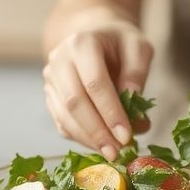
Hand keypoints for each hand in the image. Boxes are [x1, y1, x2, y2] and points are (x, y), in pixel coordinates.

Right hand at [43, 21, 153, 161]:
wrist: (97, 35)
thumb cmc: (121, 43)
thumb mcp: (139, 48)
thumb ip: (138, 75)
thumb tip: (135, 114)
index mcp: (82, 43)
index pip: (94, 83)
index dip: (110, 112)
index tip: (127, 136)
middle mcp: (59, 59)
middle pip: (74, 102)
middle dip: (97, 131)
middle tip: (118, 152)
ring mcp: (51, 78)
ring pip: (64, 116)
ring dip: (88, 139)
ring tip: (112, 153)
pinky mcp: (50, 95)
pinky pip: (62, 122)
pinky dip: (81, 138)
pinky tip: (100, 145)